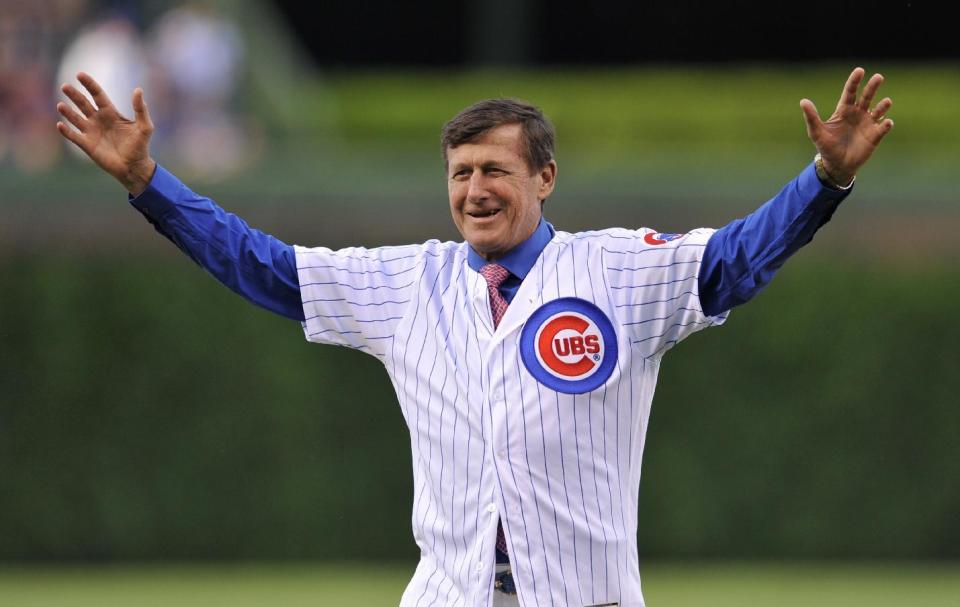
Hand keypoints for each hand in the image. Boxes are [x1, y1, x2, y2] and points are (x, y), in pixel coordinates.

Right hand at [56, 72, 156, 195]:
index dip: (89, 84)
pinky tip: (60, 125)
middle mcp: (99, 120)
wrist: (135, 167)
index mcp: (111, 113)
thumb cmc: (141, 146)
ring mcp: (91, 132)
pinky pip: (74, 136)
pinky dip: (67, 131)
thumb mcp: (144, 127)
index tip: (80, 74)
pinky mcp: (87, 145)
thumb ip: (141, 109)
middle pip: (83, 104)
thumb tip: (138, 90)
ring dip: (68, 112)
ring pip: (76, 118)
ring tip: (60, 105)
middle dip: (74, 95)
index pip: (97, 95)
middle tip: (64, 86)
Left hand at [800, 67, 893, 186]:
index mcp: (844, 110)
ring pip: (878, 110)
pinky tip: (886, 123)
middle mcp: (858, 114)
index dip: (854, 81)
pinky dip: (886, 125)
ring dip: (883, 106)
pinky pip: (883, 128)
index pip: (850, 92)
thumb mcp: (816, 132)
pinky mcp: (875, 136)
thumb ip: (811, 117)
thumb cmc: (826, 147)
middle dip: (872, 87)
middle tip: (878, 77)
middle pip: (867, 97)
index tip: (860, 71)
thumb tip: (803, 101)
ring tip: (886, 102)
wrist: (837, 165)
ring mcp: (868, 124)